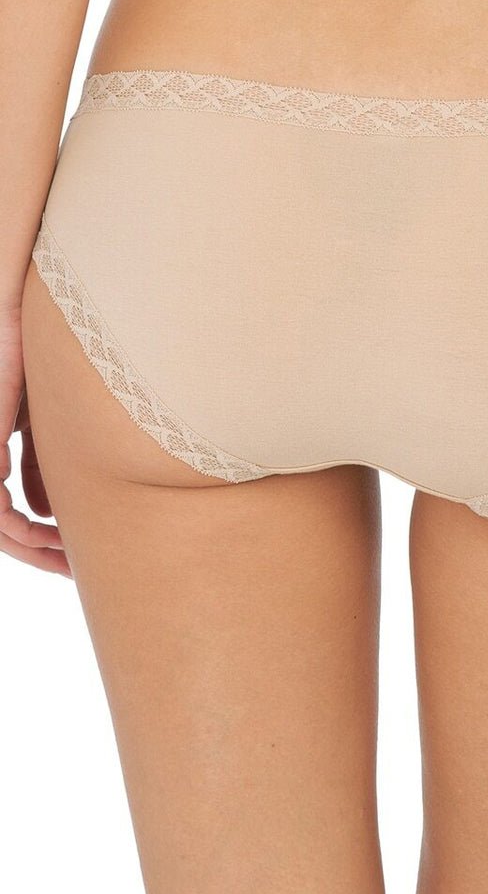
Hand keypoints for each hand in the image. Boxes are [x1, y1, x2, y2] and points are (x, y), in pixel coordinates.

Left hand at [0, 308, 71, 577]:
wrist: (13, 321)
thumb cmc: (35, 359)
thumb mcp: (45, 423)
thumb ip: (44, 464)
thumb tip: (48, 510)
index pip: (12, 514)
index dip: (40, 539)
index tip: (72, 553)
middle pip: (4, 528)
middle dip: (38, 554)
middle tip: (73, 572)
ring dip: (31, 547)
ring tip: (68, 559)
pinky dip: (16, 522)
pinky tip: (46, 527)